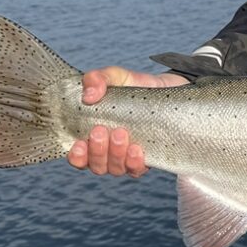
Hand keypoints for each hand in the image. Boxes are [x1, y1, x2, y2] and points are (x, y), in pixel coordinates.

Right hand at [67, 67, 188, 176]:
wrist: (170, 90)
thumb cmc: (135, 87)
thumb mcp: (116, 77)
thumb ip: (98, 79)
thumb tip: (88, 95)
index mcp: (93, 136)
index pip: (79, 156)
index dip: (76, 156)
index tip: (79, 143)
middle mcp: (108, 151)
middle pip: (97, 165)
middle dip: (97, 151)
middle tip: (101, 130)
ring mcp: (127, 158)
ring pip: (115, 169)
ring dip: (115, 154)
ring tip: (120, 133)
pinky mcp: (147, 159)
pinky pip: (137, 170)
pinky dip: (134, 162)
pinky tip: (136, 149)